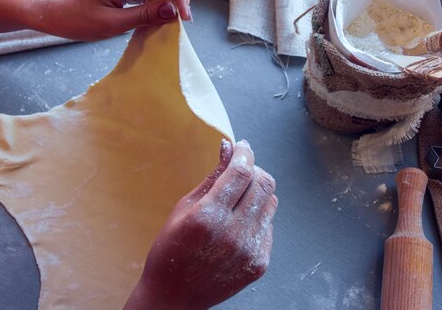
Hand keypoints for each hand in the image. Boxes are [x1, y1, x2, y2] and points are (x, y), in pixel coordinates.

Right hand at [123, 140, 277, 309]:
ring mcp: (249, 250)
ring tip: (239, 197)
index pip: (241, 172)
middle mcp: (233, 233)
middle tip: (242, 169)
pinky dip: (257, 217)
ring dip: (258, 192)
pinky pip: (268, 226)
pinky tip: (238, 223)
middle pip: (264, 184)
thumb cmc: (171, 248)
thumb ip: (212, 177)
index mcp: (208, 216)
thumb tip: (228, 148)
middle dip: (254, 169)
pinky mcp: (259, 263)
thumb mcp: (184, 207)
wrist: (174, 296)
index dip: (245, 153)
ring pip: (271, 202)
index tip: (242, 146)